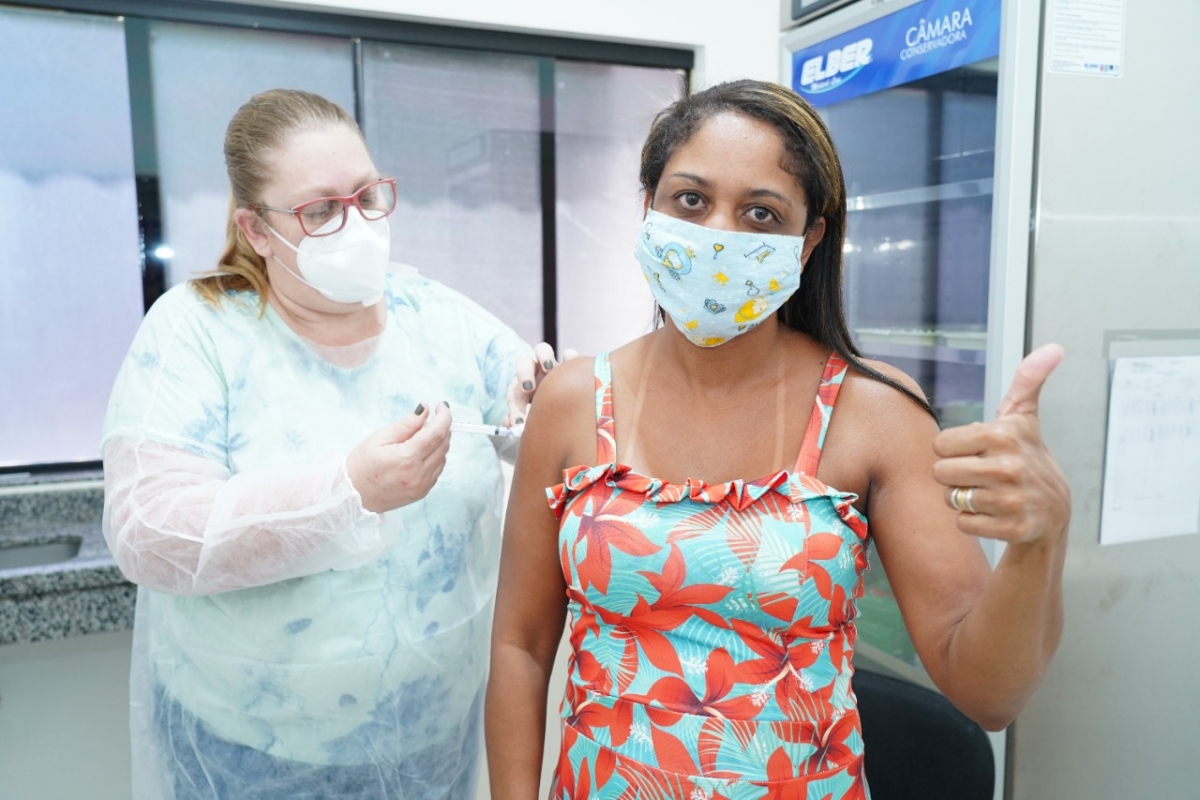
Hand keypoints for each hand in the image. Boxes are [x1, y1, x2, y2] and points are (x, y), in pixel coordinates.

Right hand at [346, 403, 451, 512]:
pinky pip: (437, 470)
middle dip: (441, 427)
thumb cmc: (362, 465)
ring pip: (443, 457)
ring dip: (438, 443)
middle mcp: (419, 474)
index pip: (437, 433)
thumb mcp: (380, 438)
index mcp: (408, 458)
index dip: (444, 416)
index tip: (441, 406)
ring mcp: (422, 486)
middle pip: (444, 444)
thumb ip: (406, 424)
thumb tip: (425, 410)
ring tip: (418, 437)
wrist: (352, 495)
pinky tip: (420, 453)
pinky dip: (435, 457)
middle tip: (426, 420)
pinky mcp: (422, 492)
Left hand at [504, 342, 578, 425]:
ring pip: (542, 350)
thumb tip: (509, 425)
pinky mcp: (572, 365)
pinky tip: (573, 369)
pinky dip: (570, 358)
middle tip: (528, 389)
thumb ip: (522, 423)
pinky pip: (570, 355)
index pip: (514, 393)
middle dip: (524, 373)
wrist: (570, 415)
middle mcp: (535, 373)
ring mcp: (553, 366)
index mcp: (523, 389)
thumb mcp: (535, 424)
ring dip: (543, 357)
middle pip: (523, 363)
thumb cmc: (549, 418)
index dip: (515, 408)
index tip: (519, 423)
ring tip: (549, 369)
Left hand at [931, 344, 1070, 544]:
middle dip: (954, 475)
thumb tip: (1053, 347)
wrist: (1053, 510)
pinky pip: (963, 524)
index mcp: (1003, 435)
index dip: (952, 450)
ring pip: (950, 499)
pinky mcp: (1013, 528)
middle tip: (980, 475)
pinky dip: (972, 521)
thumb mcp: (1024, 417)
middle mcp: (1008, 466)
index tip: (976, 451)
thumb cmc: (1026, 457)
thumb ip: (1028, 380)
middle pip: (940, 472)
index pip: (940, 444)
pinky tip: (994, 514)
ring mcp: (1012, 499)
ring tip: (988, 493)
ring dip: (962, 499)